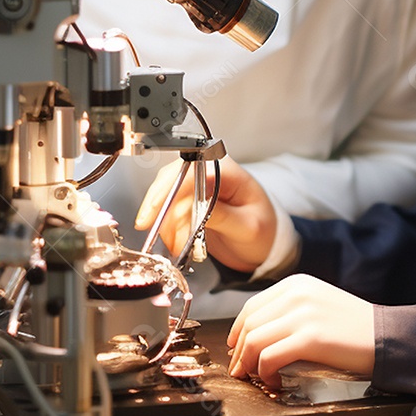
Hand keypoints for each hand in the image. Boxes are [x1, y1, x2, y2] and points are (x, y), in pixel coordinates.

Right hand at [134, 156, 276, 273]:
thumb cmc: (264, 229)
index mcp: (229, 171)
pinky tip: (174, 240)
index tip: (157, 209)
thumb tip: (196, 210)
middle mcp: (211, 172)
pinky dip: (167, 225)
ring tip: (174, 243)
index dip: (171, 189)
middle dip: (158, 203)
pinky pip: (169, 208)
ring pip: (166, 193)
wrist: (266, 241)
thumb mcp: (249, 227)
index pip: (193, 171)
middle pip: (173, 178)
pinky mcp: (191, 201)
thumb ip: (223, 217)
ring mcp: (199, 186)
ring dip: (163, 219)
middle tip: (149, 227)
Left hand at [226, 274, 375, 388]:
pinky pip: (269, 357)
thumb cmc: (353, 327)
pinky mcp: (310, 337)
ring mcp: (303, 314)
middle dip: (239, 351)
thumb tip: (256, 336)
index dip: (238, 330)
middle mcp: (296, 293)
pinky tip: (274, 382)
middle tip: (240, 370)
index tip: (235, 348)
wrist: (386, 336)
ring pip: (254, 340)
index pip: (252, 306)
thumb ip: (289, 311)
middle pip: (250, 324)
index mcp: (296, 284)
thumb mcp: (317, 305)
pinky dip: (264, 373)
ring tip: (255, 378)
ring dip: (248, 364)